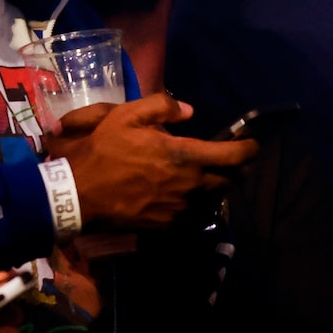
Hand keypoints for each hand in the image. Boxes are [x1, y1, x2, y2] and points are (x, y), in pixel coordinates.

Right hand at [46, 94, 256, 229]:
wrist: (81, 196)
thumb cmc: (104, 152)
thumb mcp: (126, 116)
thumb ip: (162, 107)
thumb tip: (189, 111)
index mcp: (185, 156)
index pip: (235, 156)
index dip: (250, 149)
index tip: (252, 145)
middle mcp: (191, 185)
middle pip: (231, 181)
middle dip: (234, 170)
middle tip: (226, 160)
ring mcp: (182, 209)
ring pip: (213, 199)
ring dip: (214, 187)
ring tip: (203, 177)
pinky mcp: (169, 225)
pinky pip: (194, 215)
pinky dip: (195, 204)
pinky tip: (183, 196)